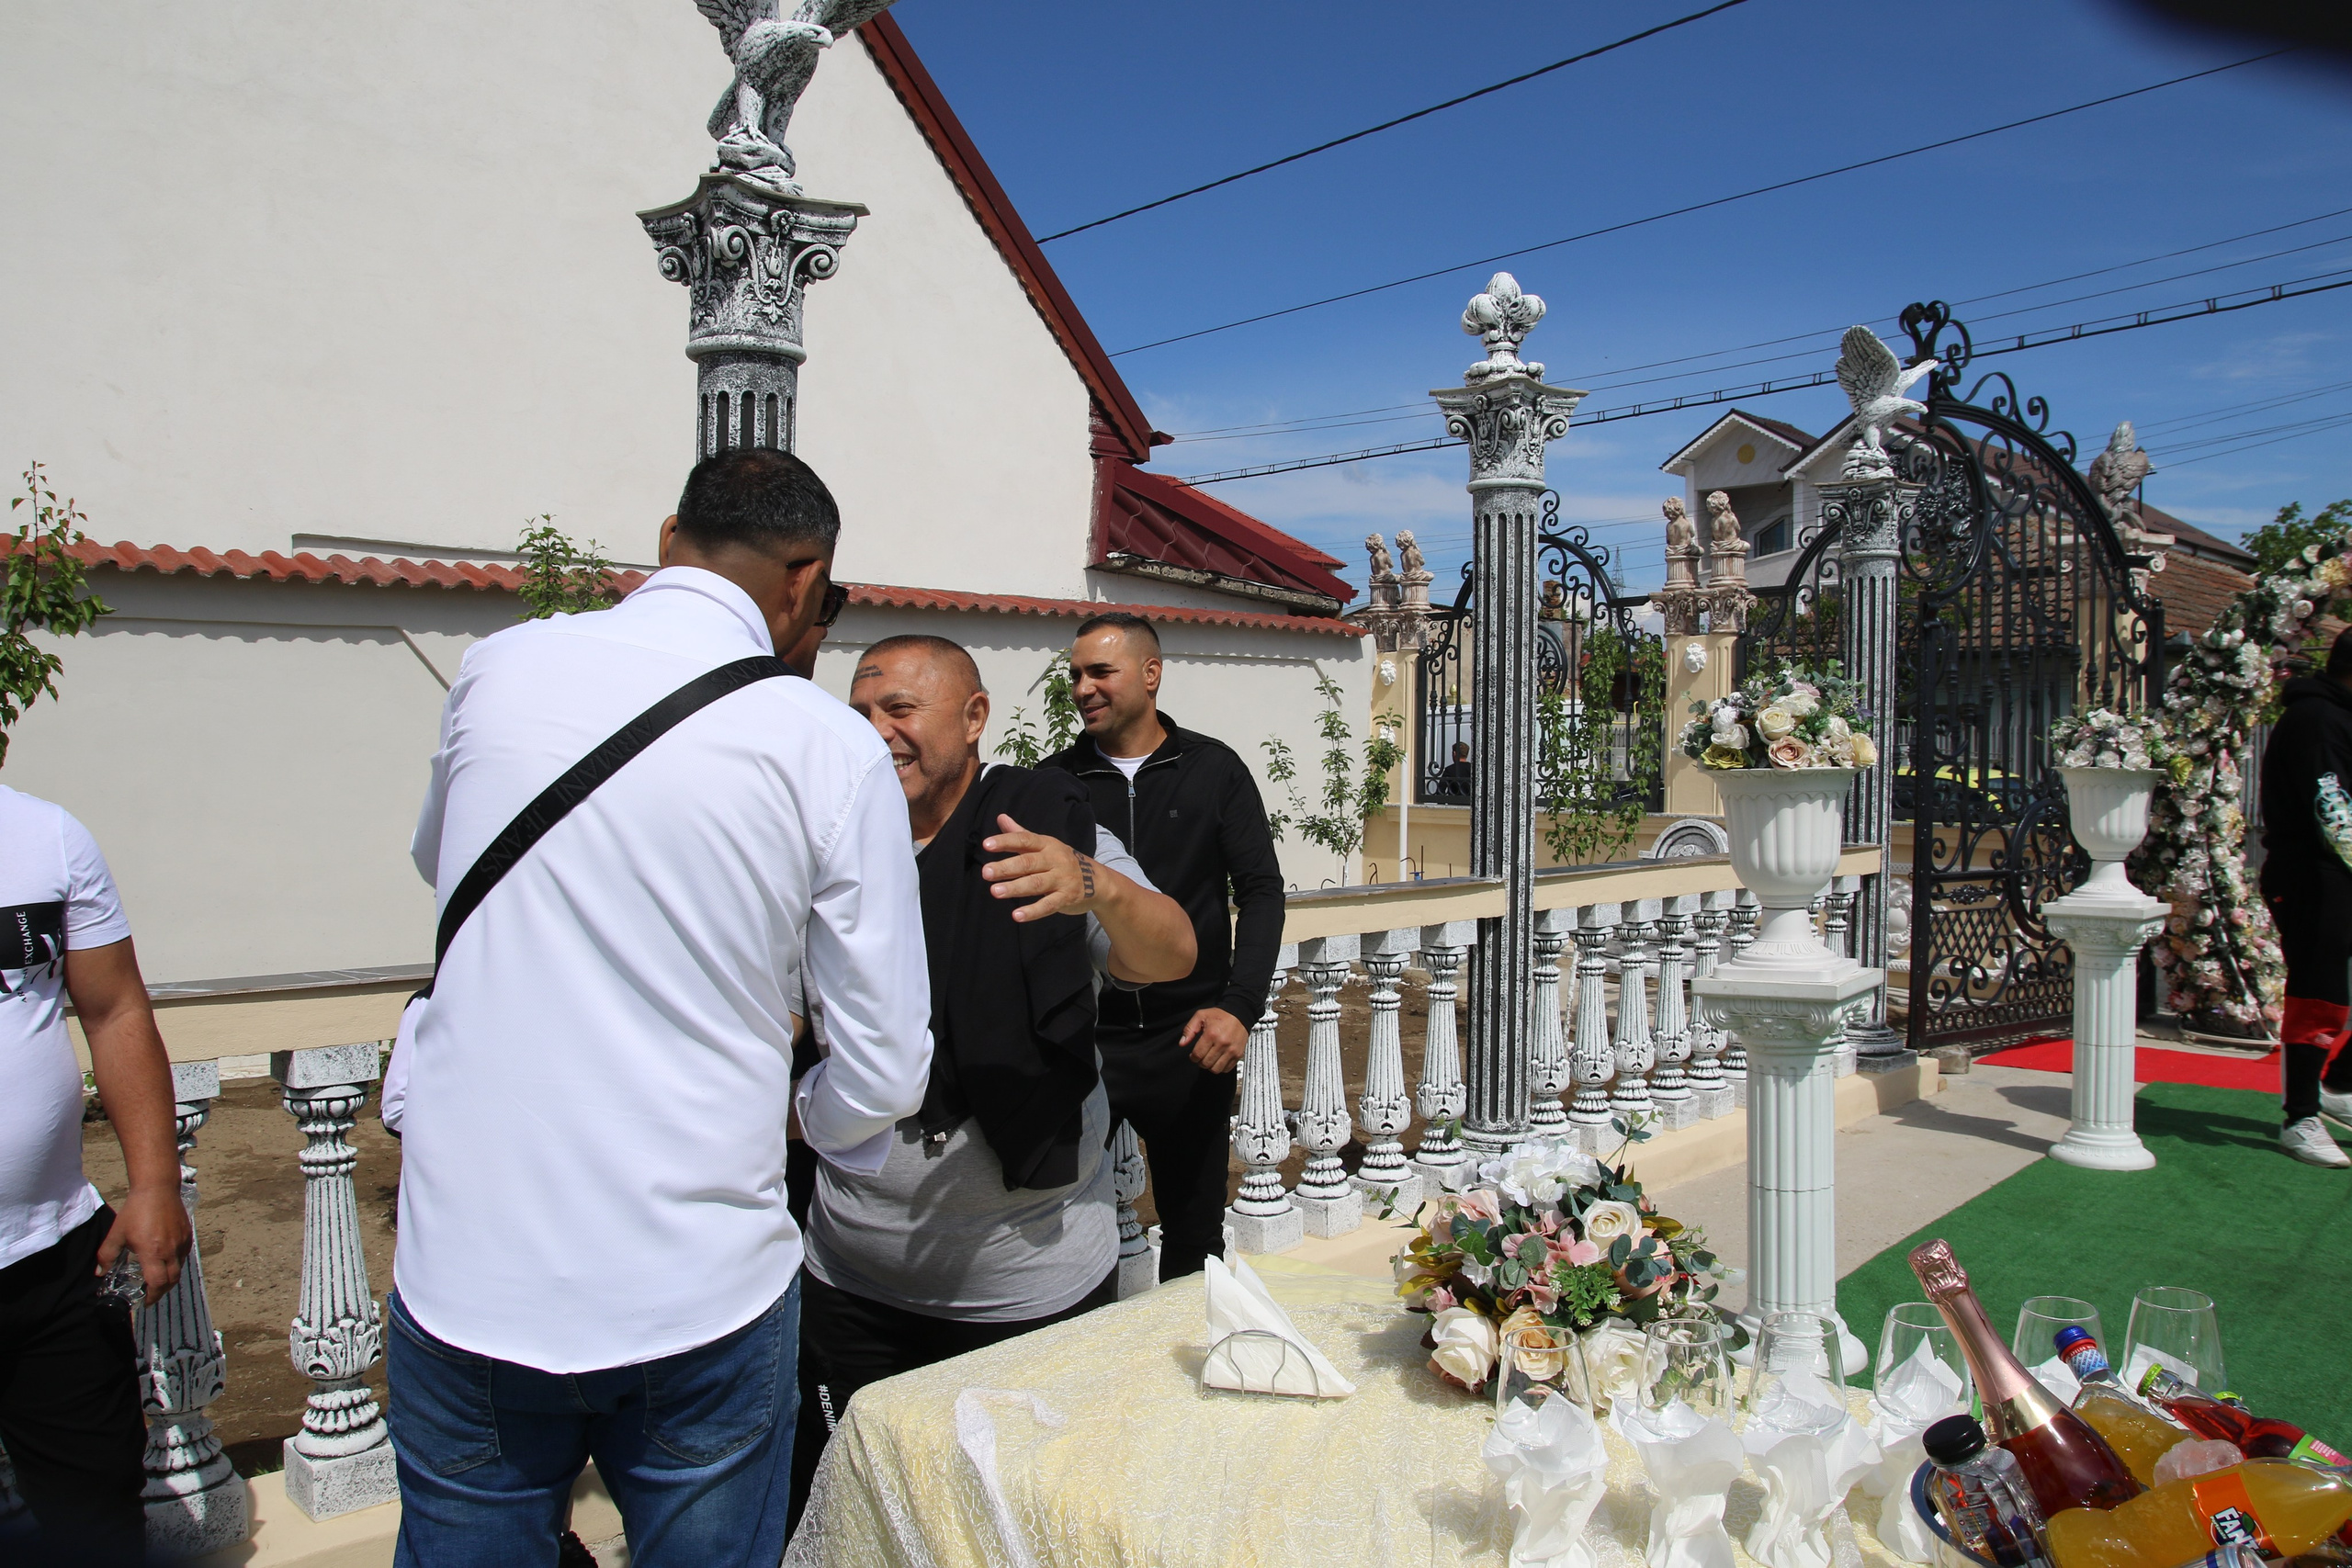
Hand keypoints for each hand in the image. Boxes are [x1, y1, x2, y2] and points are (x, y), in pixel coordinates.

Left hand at [97, 1184, 190, 1305]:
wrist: (157, 1189)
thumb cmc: (135, 1210)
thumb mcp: (117, 1233)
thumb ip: (107, 1255)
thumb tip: (99, 1273)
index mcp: (152, 1252)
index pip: (158, 1283)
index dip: (152, 1296)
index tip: (144, 1302)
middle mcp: (170, 1250)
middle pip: (172, 1281)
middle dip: (162, 1292)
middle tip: (151, 1295)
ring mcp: (181, 1243)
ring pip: (179, 1269)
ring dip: (169, 1279)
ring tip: (157, 1279)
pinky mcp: (187, 1235)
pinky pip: (183, 1256)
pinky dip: (175, 1264)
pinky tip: (165, 1261)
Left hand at [980, 814, 1099, 922]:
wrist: (1098, 881)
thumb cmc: (1064, 861)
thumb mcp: (1045, 845)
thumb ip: (1021, 834)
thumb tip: (1000, 817)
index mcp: (1048, 845)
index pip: (1025, 840)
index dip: (1006, 841)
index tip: (987, 845)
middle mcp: (1055, 860)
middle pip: (1028, 863)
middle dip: (1006, 867)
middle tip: (986, 872)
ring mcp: (1062, 879)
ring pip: (1036, 883)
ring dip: (1015, 888)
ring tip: (995, 892)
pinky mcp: (1067, 898)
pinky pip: (1048, 905)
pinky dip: (1033, 911)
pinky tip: (1017, 915)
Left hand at [1179, 1007, 1248, 1073]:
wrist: (1240, 1014)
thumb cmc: (1220, 1015)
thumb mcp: (1201, 1016)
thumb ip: (1189, 1029)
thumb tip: (1182, 1043)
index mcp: (1211, 1034)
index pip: (1198, 1054)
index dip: (1193, 1057)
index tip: (1193, 1055)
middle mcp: (1222, 1044)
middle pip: (1206, 1063)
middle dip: (1200, 1062)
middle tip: (1201, 1056)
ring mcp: (1231, 1050)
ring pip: (1216, 1069)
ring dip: (1210, 1066)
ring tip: (1209, 1059)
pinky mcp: (1238, 1054)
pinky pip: (1226, 1069)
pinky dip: (1220, 1067)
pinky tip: (1218, 1060)